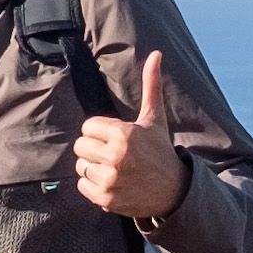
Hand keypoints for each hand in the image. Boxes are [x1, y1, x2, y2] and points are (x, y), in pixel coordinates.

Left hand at [73, 52, 188, 223]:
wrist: (172, 191)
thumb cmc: (160, 151)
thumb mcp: (155, 119)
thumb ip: (151, 85)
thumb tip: (157, 53)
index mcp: (123, 134)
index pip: (88, 127)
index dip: (101, 132)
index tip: (117, 139)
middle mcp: (115, 157)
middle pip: (80, 146)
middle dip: (94, 148)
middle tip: (114, 154)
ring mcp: (109, 179)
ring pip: (80, 166)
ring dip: (93, 167)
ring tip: (114, 168)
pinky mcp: (105, 199)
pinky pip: (81, 185)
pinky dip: (93, 185)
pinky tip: (112, 182)